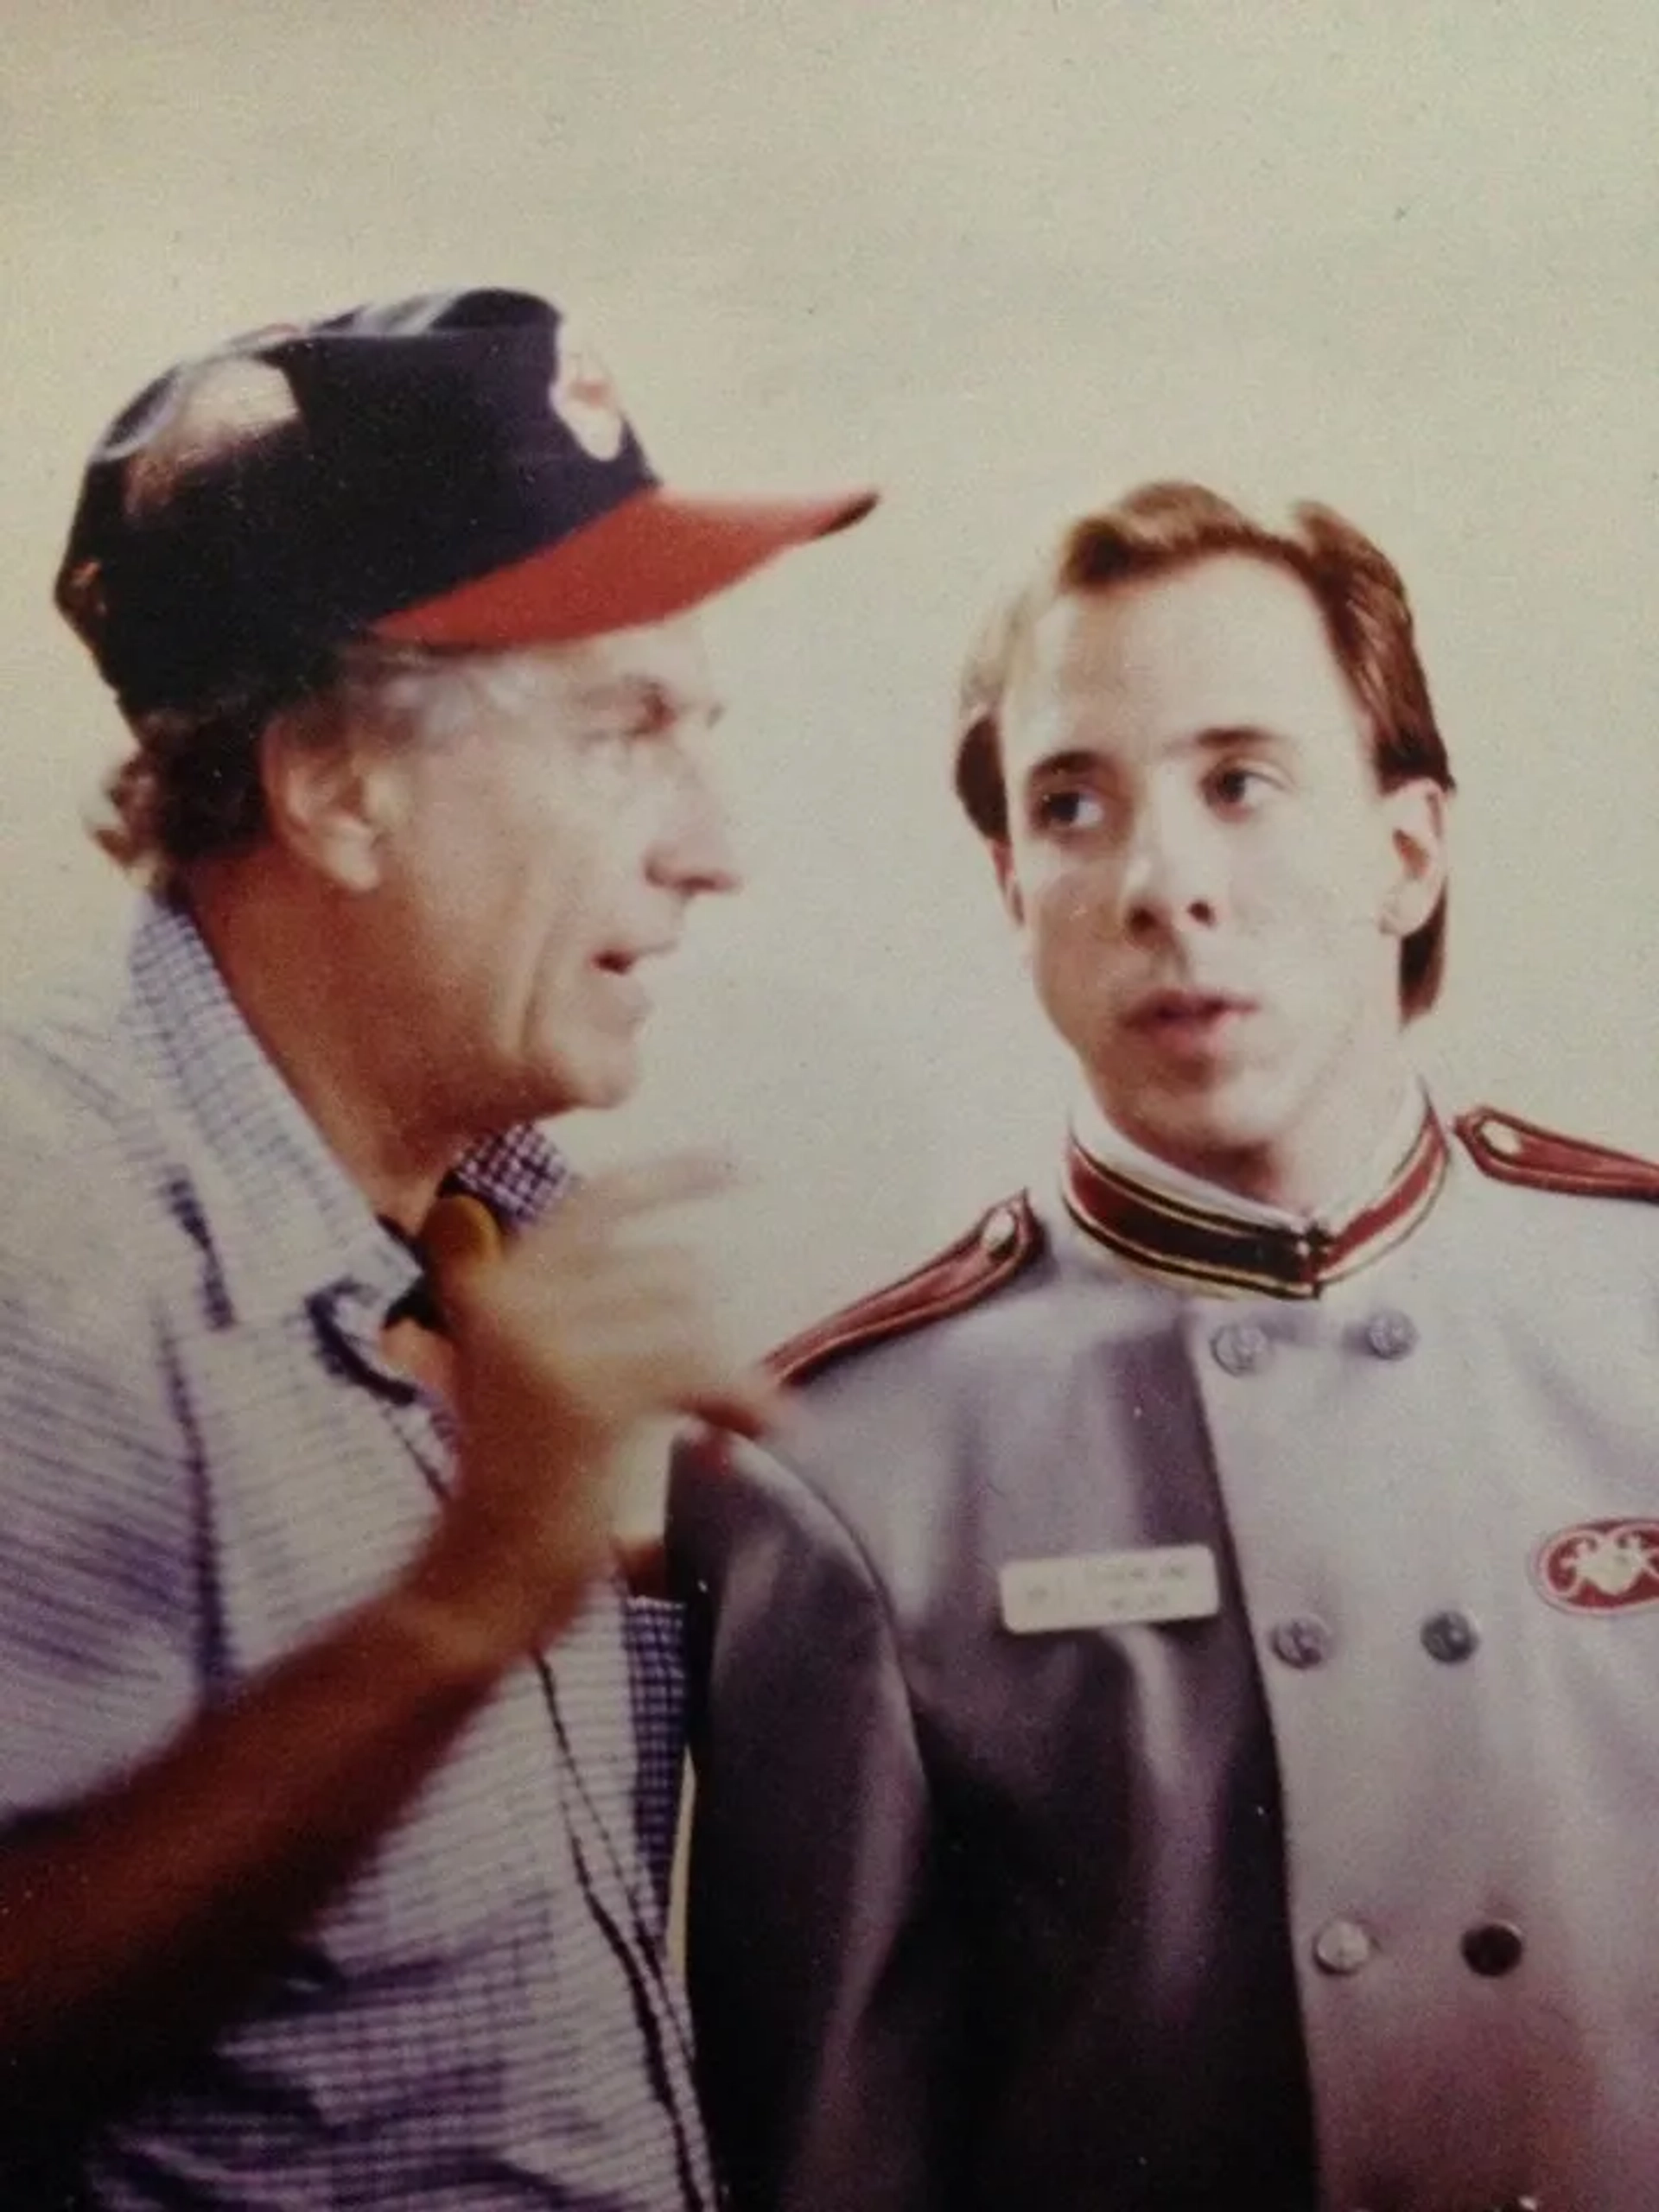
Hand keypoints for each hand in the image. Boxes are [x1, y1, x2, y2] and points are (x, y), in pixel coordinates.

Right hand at [408, 1155, 777, 1648]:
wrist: (477, 1579)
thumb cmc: (518, 1487)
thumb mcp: (529, 1375)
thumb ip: (586, 1312)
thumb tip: (694, 1271)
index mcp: (497, 1284)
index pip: (597, 1202)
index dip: (671, 1178)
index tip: (733, 1164)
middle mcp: (512, 1298)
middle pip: (666, 1270)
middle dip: (709, 1334)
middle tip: (723, 1398)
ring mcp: (544, 1343)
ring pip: (690, 1315)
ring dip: (725, 1376)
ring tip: (724, 1429)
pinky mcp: (586, 1396)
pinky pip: (698, 1366)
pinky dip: (740, 1401)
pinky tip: (753, 1435)